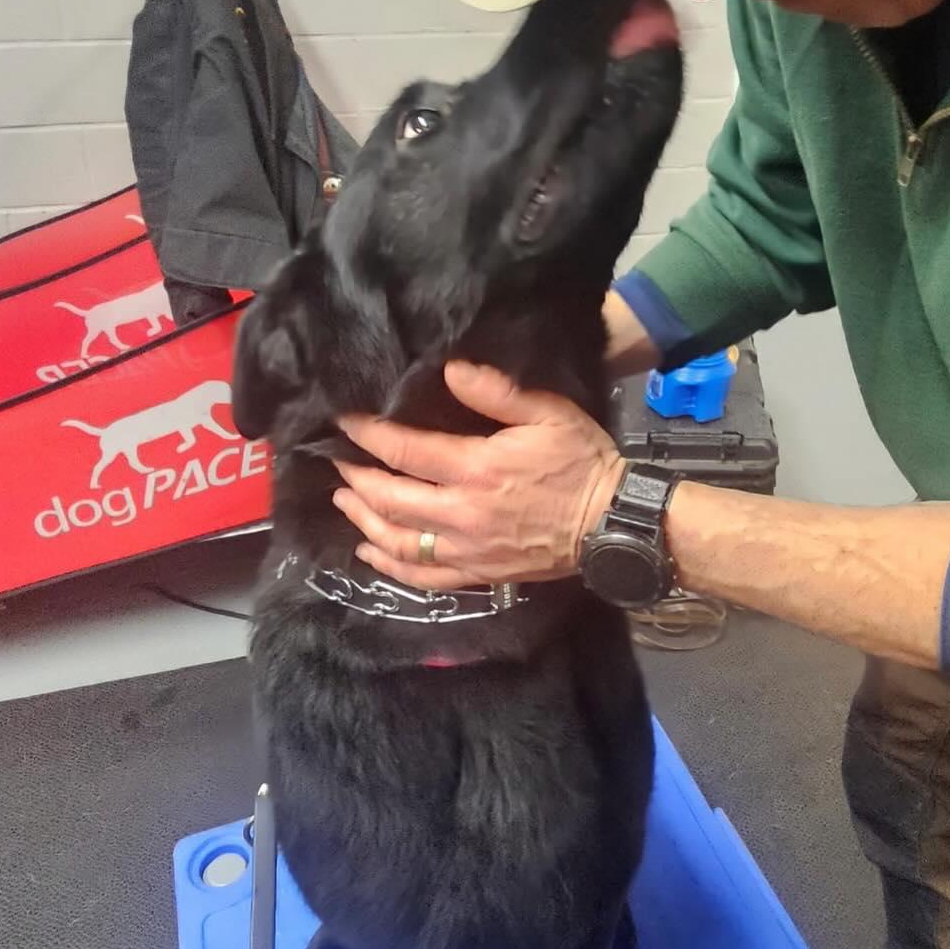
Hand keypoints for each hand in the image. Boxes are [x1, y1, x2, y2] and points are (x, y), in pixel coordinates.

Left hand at [333, 360, 623, 590]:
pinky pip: (422, 577)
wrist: (612, 523)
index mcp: (475, 469)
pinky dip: (391, 566)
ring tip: (344, 500)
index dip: (369, 435)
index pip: (404, 451)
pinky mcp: (477, 574)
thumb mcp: (548, 413)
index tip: (345, 422)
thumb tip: (450, 370)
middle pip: (390, 498)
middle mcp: (461, 513)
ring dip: (364, 519)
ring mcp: (466, 550)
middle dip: (357, 478)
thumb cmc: (582, 462)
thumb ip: (496, 392)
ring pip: (398, 540)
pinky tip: (371, 552)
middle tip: (337, 462)